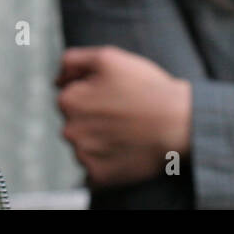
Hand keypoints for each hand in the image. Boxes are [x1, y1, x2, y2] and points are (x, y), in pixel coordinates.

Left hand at [55, 45, 191, 187]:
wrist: (178, 123)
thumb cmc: (145, 87)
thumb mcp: (107, 57)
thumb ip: (72, 61)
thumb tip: (56, 80)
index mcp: (68, 101)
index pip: (70, 96)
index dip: (94, 93)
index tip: (115, 95)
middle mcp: (70, 131)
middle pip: (76, 122)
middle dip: (94, 117)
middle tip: (124, 112)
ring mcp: (84, 156)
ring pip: (86, 145)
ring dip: (101, 139)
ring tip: (128, 131)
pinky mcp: (100, 176)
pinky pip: (97, 168)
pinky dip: (109, 161)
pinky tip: (127, 148)